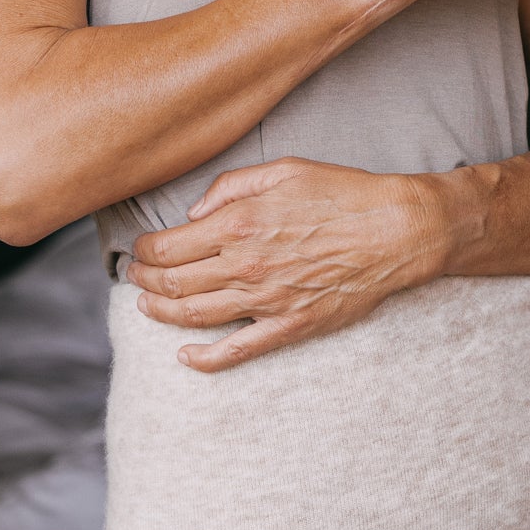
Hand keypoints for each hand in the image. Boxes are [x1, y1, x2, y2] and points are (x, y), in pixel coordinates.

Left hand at [126, 158, 441, 371]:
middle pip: (173, 283)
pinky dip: (204, 360)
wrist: (394, 230)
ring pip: (194, 317)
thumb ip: (230, 186)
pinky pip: (236, 351)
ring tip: (147, 306)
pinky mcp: (289, 326)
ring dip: (161, 313)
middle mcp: (245, 265)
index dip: (144, 251)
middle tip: (135, 277)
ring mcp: (266, 300)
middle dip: (144, 281)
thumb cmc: (342, 193)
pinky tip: (185, 357)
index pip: (169, 247)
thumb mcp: (283, 169)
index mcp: (239, 224)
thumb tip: (194, 212)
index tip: (139, 250)